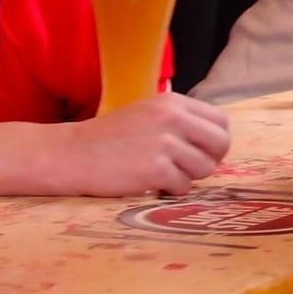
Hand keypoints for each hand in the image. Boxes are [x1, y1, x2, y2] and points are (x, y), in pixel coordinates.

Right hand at [56, 95, 230, 196]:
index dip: (215, 140)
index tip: (201, 151)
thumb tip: (217, 141)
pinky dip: (171, 191)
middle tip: (189, 168)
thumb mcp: (149, 114)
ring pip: (205, 168)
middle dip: (209, 160)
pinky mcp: (155, 169)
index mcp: (174, 102)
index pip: (221, 121)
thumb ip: (182, 121)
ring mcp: (165, 143)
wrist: (71, 154)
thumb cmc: (111, 137)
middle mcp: (173, 118)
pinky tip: (153, 185)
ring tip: (165, 175)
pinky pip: (184, 186)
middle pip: (220, 144)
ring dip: (189, 177)